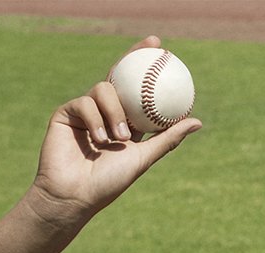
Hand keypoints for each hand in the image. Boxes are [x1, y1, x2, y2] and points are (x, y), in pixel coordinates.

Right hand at [27, 36, 201, 226]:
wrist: (76, 194)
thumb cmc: (110, 182)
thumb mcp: (144, 157)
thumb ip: (167, 138)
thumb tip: (197, 121)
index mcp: (127, 122)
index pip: (138, 90)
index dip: (147, 67)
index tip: (164, 50)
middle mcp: (107, 112)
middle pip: (119, 76)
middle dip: (134, 56)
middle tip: (153, 46)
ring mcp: (86, 110)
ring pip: (104, 90)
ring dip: (116, 112)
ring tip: (120, 138)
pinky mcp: (67, 113)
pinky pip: (85, 103)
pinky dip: (95, 120)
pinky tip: (100, 138)